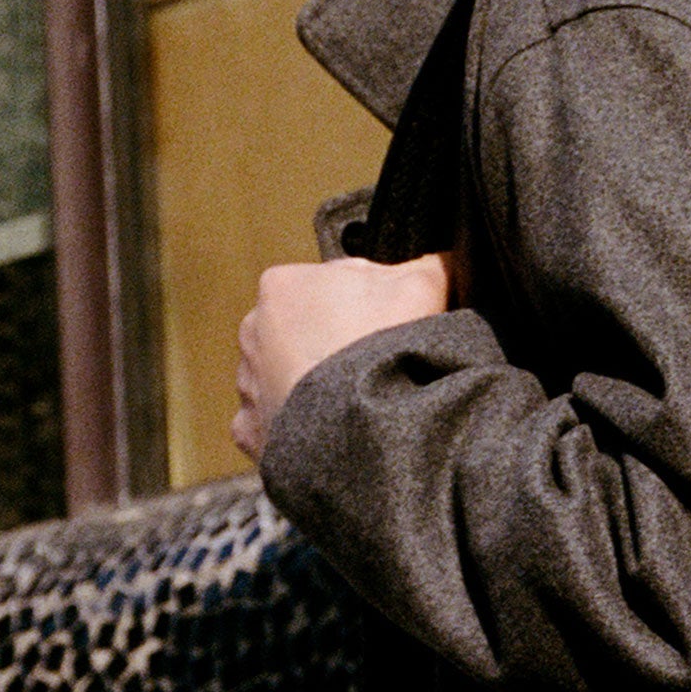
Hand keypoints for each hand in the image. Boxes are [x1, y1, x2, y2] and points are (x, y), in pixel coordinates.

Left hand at [233, 254, 451, 458]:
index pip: (335, 282)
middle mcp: (253, 329)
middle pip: (310, 327)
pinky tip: (336, 428)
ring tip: (360, 398)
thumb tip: (442, 261)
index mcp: (284, 285)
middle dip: (340, 341)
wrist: (355, 430)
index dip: (374, 300)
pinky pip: (282, 419)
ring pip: (293, 374)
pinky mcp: (253, 427)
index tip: (395, 322)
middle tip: (380, 360)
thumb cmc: (378, 349)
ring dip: (319, 383)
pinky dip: (306, 424)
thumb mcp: (421, 288)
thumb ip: (429, 265)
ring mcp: (248, 381)